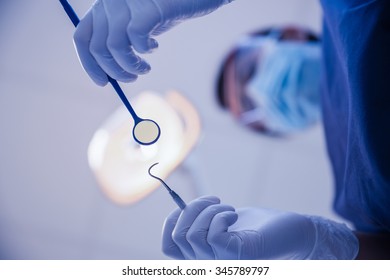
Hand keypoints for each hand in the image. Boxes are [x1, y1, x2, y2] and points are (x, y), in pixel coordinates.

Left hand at [73, 0, 232, 85]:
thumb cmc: (165, 10)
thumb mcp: (136, 25)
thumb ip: (120, 42)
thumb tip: (109, 73)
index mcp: (103, 7)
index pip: (81, 38)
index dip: (89, 64)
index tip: (103, 82)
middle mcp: (110, 2)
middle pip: (97, 48)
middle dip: (114, 72)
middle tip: (131, 78)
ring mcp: (127, 2)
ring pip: (114, 47)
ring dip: (130, 67)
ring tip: (145, 68)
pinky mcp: (148, 7)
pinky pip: (135, 38)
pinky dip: (144, 51)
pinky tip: (153, 47)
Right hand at [162, 196, 358, 258]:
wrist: (291, 232)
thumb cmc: (256, 226)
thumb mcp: (221, 219)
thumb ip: (199, 221)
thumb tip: (177, 209)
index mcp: (203, 256)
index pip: (168, 247)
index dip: (170, 222)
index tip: (184, 205)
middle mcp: (210, 265)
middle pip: (178, 237)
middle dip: (191, 209)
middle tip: (214, 200)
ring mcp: (224, 264)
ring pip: (193, 235)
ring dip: (208, 210)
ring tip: (228, 207)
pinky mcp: (240, 257)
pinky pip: (214, 235)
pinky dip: (221, 216)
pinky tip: (235, 214)